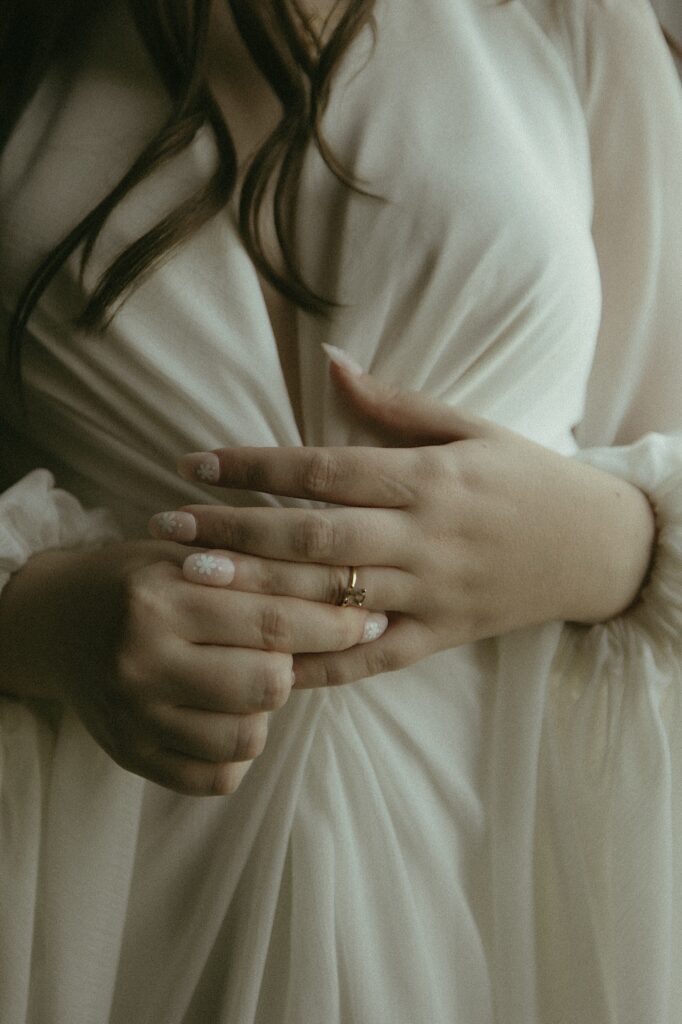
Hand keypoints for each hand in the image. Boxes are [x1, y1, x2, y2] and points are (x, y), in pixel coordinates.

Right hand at [0, 538, 383, 792]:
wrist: (56, 622)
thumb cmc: (139, 579)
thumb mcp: (189, 554)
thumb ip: (258, 567)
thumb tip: (348, 585)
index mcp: (161, 598)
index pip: (272, 619)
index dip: (332, 621)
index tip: (367, 618)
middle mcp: (142, 660)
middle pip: (268, 684)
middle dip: (295, 665)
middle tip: (287, 648)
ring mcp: (134, 716)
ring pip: (248, 736)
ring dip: (264, 708)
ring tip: (245, 677)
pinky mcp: (132, 756)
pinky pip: (217, 776)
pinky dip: (236, 751)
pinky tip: (225, 713)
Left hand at [167, 358, 655, 688]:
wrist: (597, 545)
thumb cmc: (525, 477)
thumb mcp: (470, 426)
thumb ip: (394, 403)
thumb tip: (329, 360)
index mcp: (427, 478)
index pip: (323, 469)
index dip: (254, 466)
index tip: (193, 464)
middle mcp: (423, 537)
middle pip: (313, 536)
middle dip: (233, 533)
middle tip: (166, 530)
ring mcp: (431, 592)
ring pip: (333, 597)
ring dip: (257, 591)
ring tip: (189, 584)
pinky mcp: (440, 637)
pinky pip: (371, 657)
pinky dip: (316, 664)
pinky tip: (259, 662)